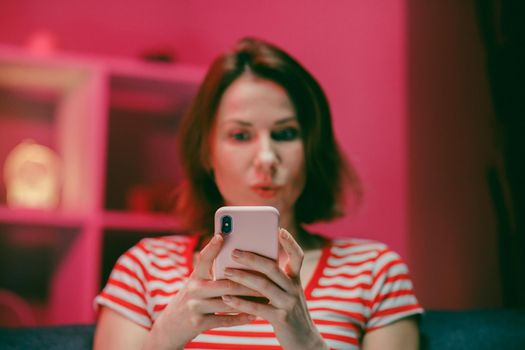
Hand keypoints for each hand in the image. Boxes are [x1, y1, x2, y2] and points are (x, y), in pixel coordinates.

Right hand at [145, 235, 257, 349]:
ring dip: (248, 300)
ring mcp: (195, 306)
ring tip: (265, 297)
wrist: (170, 327)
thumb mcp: (197, 284)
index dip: (212, 247)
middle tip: (266, 279)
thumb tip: (239, 262)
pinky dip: (240, 318)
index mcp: (195, 276)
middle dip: (248, 282)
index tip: (221, 235)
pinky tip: (253, 315)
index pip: (203, 258)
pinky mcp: (198, 323)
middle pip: (226, 283)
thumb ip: (212, 274)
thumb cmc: (192, 300)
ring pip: (227, 302)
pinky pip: (223, 320)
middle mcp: (194, 289)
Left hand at [220, 228, 327, 349]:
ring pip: (264, 285)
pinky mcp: (281, 319)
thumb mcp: (287, 294)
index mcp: (295, 280)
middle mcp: (294, 288)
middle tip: (234, 251)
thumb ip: (275, 280)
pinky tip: (227, 298)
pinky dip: (241, 302)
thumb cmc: (289, 313)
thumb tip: (249, 263)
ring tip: (226, 271)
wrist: (304, 342)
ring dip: (243, 277)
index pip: (297, 256)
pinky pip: (258, 307)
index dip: (290, 243)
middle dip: (252, 258)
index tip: (279, 230)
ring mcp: (289, 303)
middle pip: (273, 268)